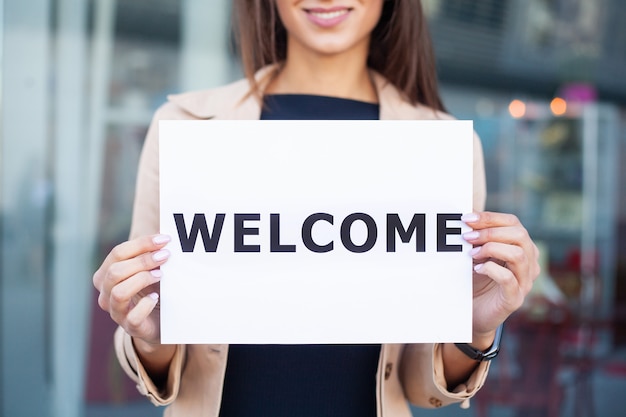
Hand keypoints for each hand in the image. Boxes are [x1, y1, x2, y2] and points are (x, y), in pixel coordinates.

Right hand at [93, 234, 170, 345]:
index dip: (141, 244)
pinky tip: (156, 297)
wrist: (158, 321)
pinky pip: (132, 317)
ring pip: (118, 292)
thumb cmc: (151, 289)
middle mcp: (106, 293)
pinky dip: (145, 305)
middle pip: (115, 271)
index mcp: (106, 275)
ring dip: (141, 280)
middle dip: (142, 260)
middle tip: (166, 255)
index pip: (118, 253)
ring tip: (161, 275)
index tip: (164, 239)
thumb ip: (151, 253)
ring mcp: (116, 312)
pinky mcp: (130, 326)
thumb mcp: (149, 269)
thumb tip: (165, 235)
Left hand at [462, 212, 539, 343]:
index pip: (514, 223)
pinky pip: (509, 279)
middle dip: (490, 232)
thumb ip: (476, 237)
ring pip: (519, 255)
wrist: (475, 314)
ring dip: (491, 248)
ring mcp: (524, 282)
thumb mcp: (476, 254)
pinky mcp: (515, 299)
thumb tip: (465, 215)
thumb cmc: (477, 281)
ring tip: (472, 254)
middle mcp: (528, 263)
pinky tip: (477, 269)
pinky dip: (492, 270)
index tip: (467, 218)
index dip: (490, 218)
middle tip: (466, 237)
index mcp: (521, 248)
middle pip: (520, 235)